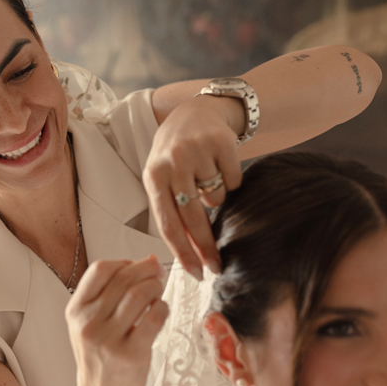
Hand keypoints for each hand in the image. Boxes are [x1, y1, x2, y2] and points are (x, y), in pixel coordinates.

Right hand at [65, 256, 168, 385]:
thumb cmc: (100, 357)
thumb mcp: (89, 323)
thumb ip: (109, 294)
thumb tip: (147, 262)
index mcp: (76, 311)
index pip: (101, 269)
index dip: (125, 262)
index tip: (138, 266)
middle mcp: (89, 323)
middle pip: (124, 279)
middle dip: (147, 271)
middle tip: (158, 275)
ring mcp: (109, 340)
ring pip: (140, 294)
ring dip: (156, 287)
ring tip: (158, 293)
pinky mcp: (131, 354)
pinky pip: (154, 317)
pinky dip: (162, 308)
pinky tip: (160, 312)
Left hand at [143, 95, 243, 278]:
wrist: (195, 112)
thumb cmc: (176, 155)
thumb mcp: (162, 177)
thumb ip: (170, 209)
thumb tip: (189, 254)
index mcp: (153, 176)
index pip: (168, 223)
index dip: (183, 253)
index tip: (196, 273)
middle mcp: (172, 162)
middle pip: (193, 218)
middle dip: (206, 246)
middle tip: (217, 266)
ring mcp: (197, 151)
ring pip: (216, 198)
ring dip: (216, 198)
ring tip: (207, 178)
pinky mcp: (221, 142)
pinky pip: (233, 180)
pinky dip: (230, 180)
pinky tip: (219, 166)